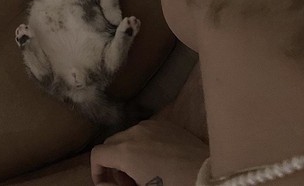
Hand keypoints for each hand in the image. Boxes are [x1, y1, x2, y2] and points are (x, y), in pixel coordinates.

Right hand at [90, 119, 208, 185]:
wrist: (207, 178)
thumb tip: (104, 184)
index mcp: (125, 151)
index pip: (97, 154)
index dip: (97, 172)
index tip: (107, 185)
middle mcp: (134, 132)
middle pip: (111, 143)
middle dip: (112, 163)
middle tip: (127, 183)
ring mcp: (151, 125)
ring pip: (128, 135)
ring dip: (127, 152)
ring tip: (143, 172)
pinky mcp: (166, 124)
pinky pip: (145, 131)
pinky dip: (142, 143)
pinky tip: (157, 159)